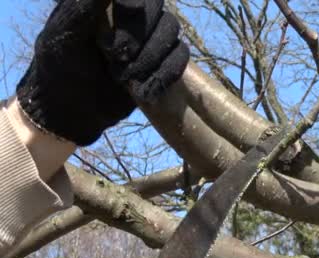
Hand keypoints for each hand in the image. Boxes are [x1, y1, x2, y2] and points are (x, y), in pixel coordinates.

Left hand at [16, 0, 188, 145]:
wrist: (74, 109)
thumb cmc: (60, 67)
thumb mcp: (65, 33)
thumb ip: (86, 6)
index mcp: (108, 1)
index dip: (134, 3)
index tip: (127, 15)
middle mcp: (133, 13)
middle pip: (157, 7)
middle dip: (138, 36)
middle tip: (113, 58)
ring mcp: (151, 37)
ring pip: (171, 30)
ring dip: (150, 58)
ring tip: (122, 78)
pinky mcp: (163, 61)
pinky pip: (180, 56)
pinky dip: (165, 73)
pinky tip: (144, 90)